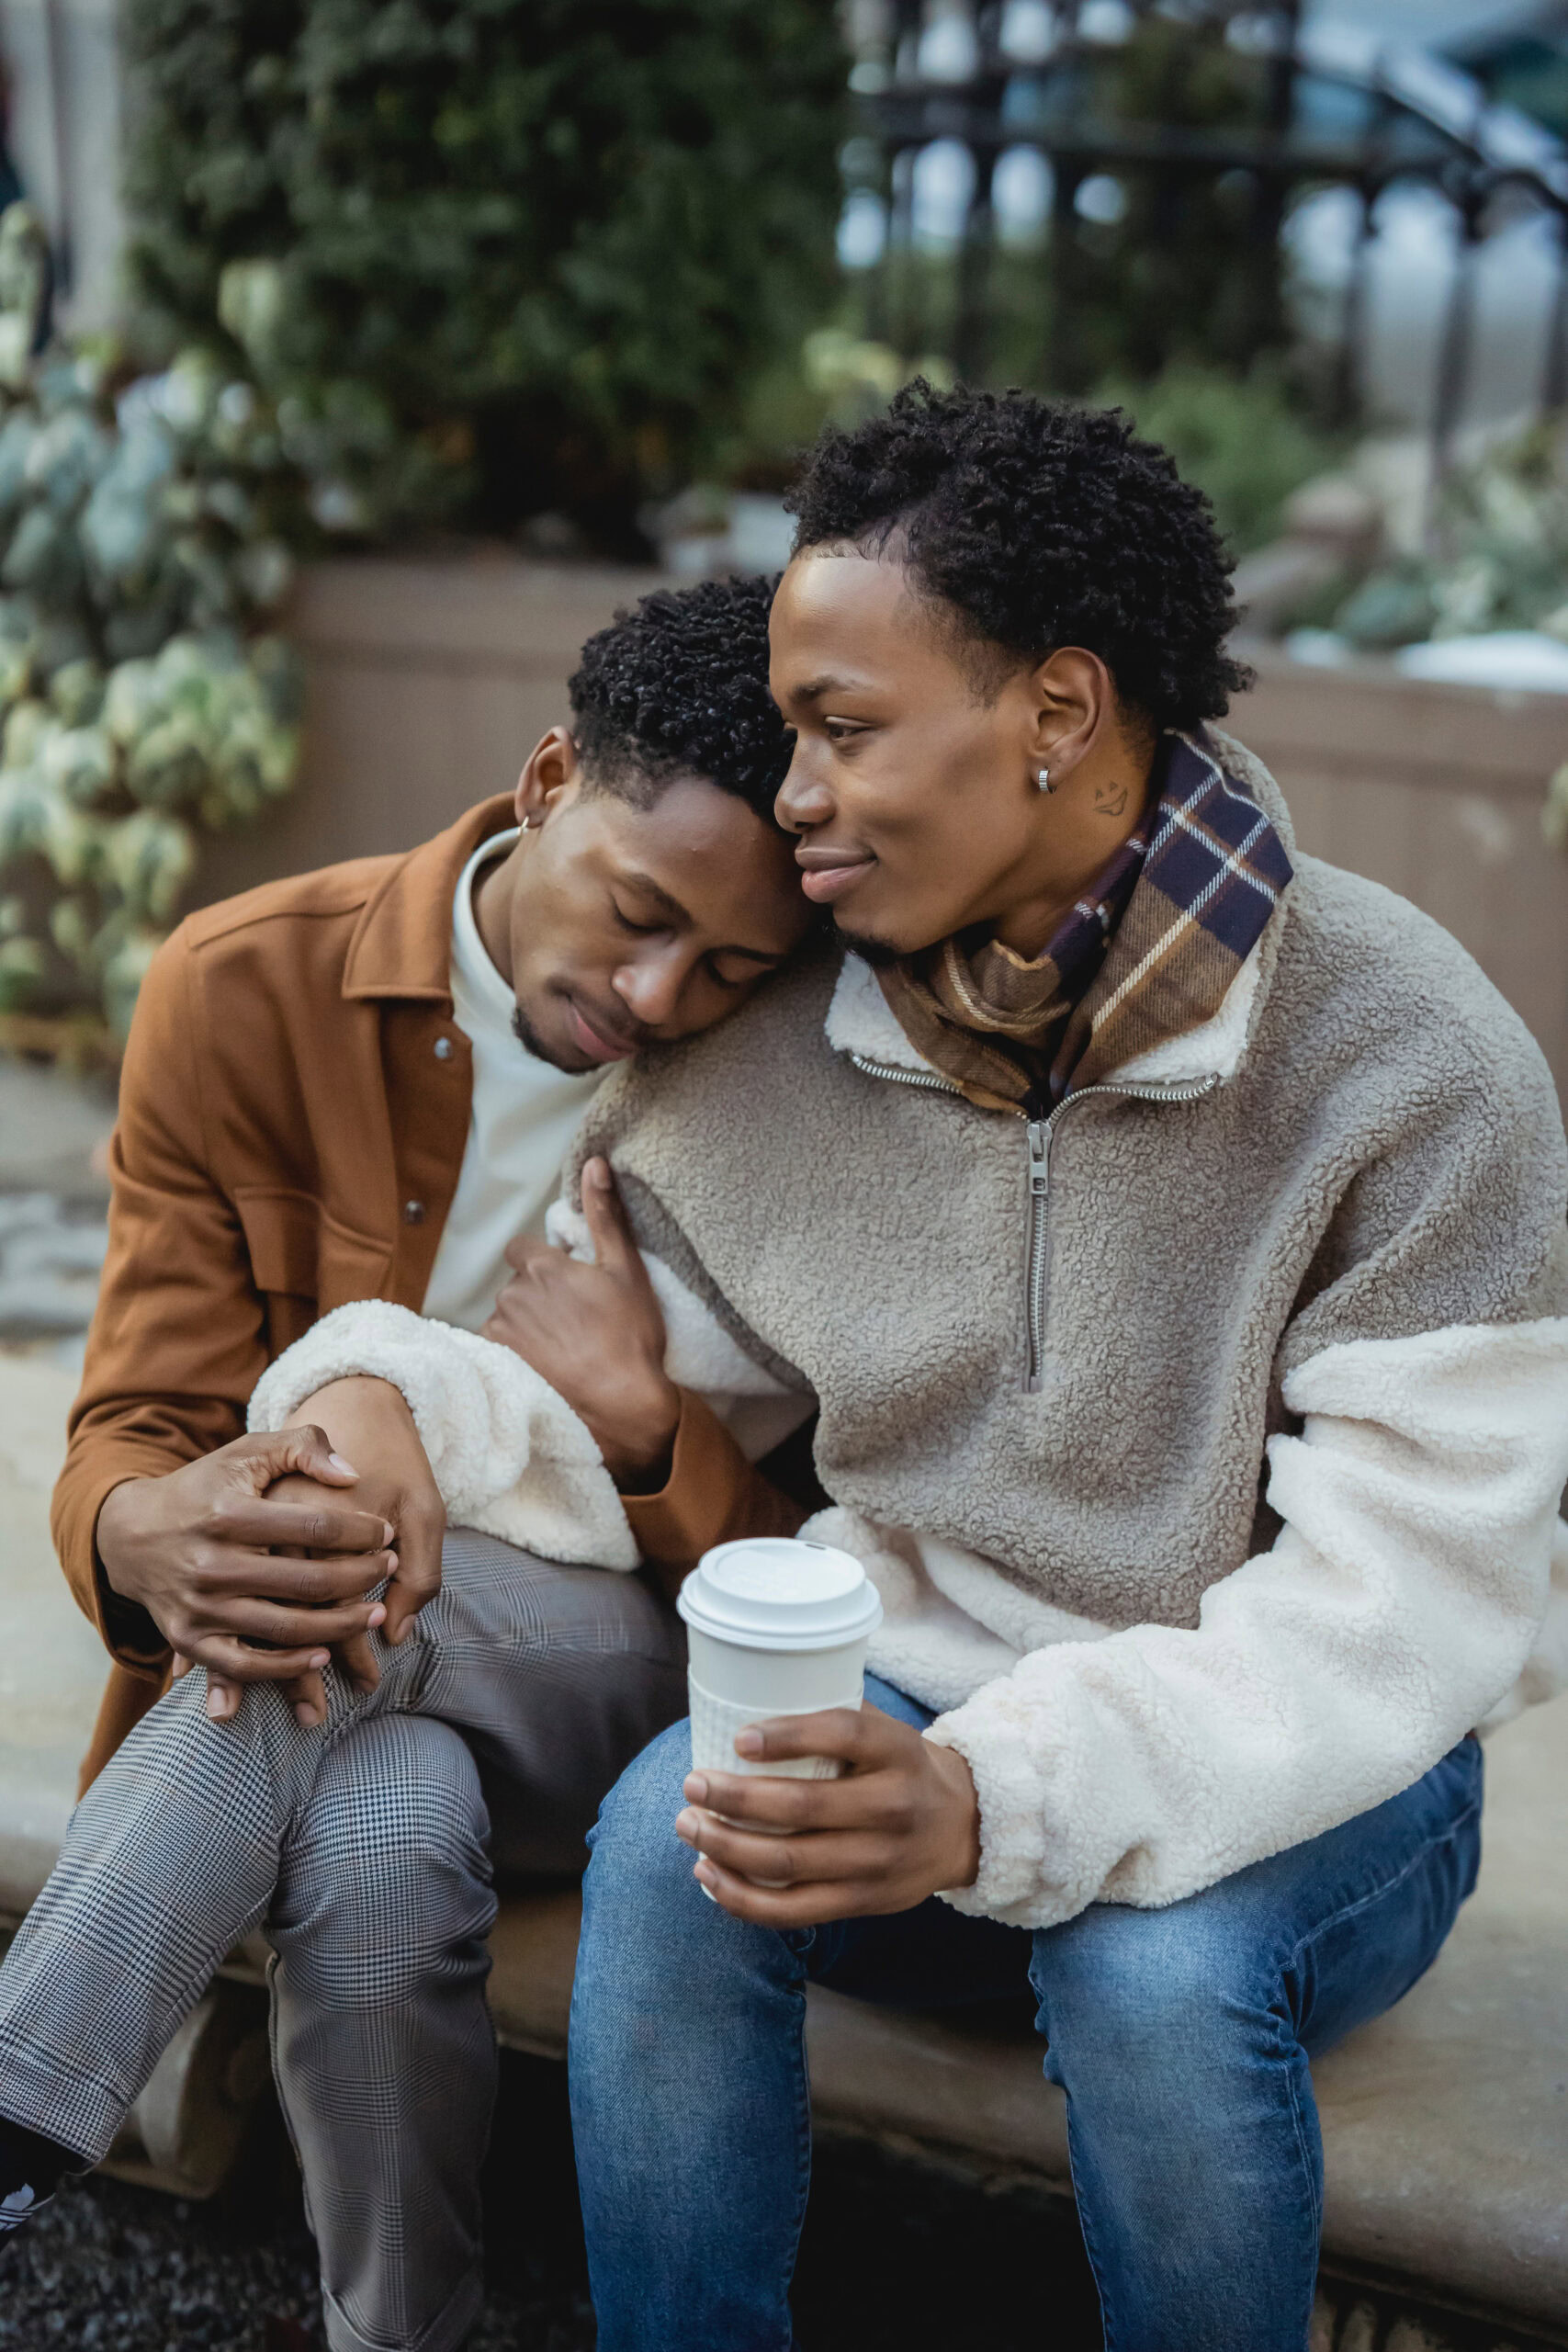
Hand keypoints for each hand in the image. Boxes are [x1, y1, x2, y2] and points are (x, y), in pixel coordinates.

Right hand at [198, 1375, 447, 1726]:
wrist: (130, 1535)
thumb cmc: (204, 1488)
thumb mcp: (246, 1452)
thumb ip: (302, 1447)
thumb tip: (352, 1475)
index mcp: (228, 1514)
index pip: (314, 1525)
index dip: (361, 1531)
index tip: (386, 1532)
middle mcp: (211, 1564)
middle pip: (306, 1581)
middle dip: (361, 1576)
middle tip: (389, 1567)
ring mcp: (199, 1607)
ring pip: (284, 1628)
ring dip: (339, 1626)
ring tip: (374, 1613)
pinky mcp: (188, 1640)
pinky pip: (245, 1665)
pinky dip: (287, 1667)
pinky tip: (323, 1654)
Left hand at [480, 1156, 679, 1484]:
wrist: (620, 1405)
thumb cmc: (630, 1336)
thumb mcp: (626, 1270)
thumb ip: (604, 1215)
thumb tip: (594, 1162)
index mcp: (543, 1267)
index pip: (521, 1249)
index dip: (543, 1264)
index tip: (567, 1284)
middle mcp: (513, 1294)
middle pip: (517, 1285)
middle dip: (538, 1296)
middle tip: (575, 1320)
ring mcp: (501, 1332)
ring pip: (507, 1317)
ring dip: (526, 1325)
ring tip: (563, 1349)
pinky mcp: (497, 1363)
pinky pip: (498, 1346)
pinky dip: (517, 1352)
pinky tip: (547, 1367)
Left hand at [674, 1705, 981, 1925]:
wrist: (963, 1827)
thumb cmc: (900, 1768)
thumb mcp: (884, 1733)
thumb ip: (830, 1721)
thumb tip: (742, 1707)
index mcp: (897, 1750)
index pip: (842, 1734)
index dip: (787, 1736)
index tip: (739, 1738)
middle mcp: (892, 1807)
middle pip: (802, 1806)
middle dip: (734, 1798)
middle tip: (692, 1784)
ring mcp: (877, 1861)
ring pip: (788, 1861)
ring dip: (726, 1845)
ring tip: (688, 1825)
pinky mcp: (862, 1901)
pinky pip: (792, 1909)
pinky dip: (742, 1896)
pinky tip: (707, 1874)